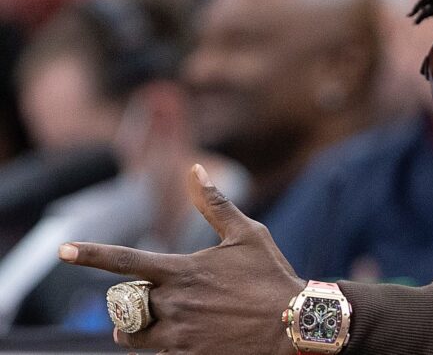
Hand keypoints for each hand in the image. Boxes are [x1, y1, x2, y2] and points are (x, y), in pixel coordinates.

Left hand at [59, 164, 304, 354]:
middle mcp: (175, 303)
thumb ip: (214, 205)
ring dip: (136, 329)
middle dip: (130, 302)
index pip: (125, 261)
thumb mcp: (247, 235)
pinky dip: (163, 348)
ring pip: (131, 335)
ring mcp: (180, 334)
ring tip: (157, 323)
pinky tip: (186, 340)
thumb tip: (194, 170)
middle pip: (122, 305)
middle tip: (154, 300)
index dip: (90, 255)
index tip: (64, 250)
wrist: (295, 323)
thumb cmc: (271, 276)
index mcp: (183, 270)